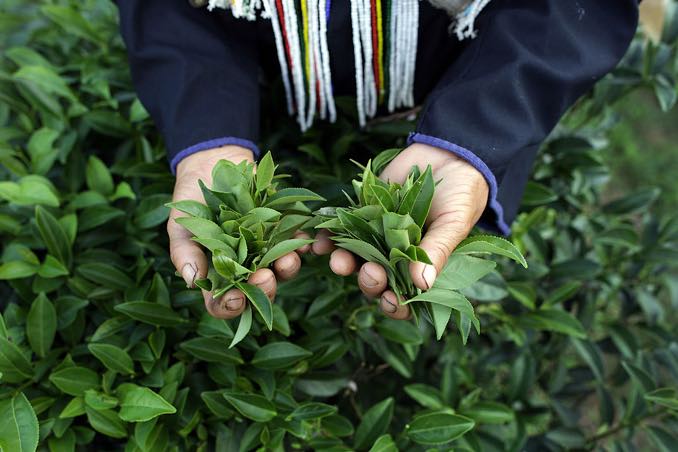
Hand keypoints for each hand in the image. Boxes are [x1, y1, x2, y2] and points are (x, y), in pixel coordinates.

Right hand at [169, 145, 309, 318]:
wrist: (212, 163)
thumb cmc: (191, 201)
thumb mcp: (181, 225)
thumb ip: (185, 253)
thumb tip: (193, 281)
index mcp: (219, 274)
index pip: (224, 302)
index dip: (230, 306)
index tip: (235, 298)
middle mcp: (246, 267)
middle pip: (259, 290)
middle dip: (265, 289)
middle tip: (265, 278)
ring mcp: (267, 249)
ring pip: (283, 269)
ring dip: (287, 268)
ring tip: (286, 259)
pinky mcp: (284, 228)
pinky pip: (298, 241)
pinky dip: (302, 243)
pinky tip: (303, 241)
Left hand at [320, 143, 489, 319]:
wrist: (448, 152)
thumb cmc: (461, 193)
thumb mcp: (454, 222)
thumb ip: (437, 251)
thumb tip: (421, 285)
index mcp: (421, 267)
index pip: (405, 298)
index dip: (395, 306)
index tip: (391, 300)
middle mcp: (395, 256)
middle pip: (375, 281)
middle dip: (369, 283)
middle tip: (371, 272)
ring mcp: (376, 235)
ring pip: (354, 259)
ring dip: (344, 264)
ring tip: (339, 261)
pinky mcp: (361, 213)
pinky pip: (339, 230)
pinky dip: (326, 239)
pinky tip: (318, 243)